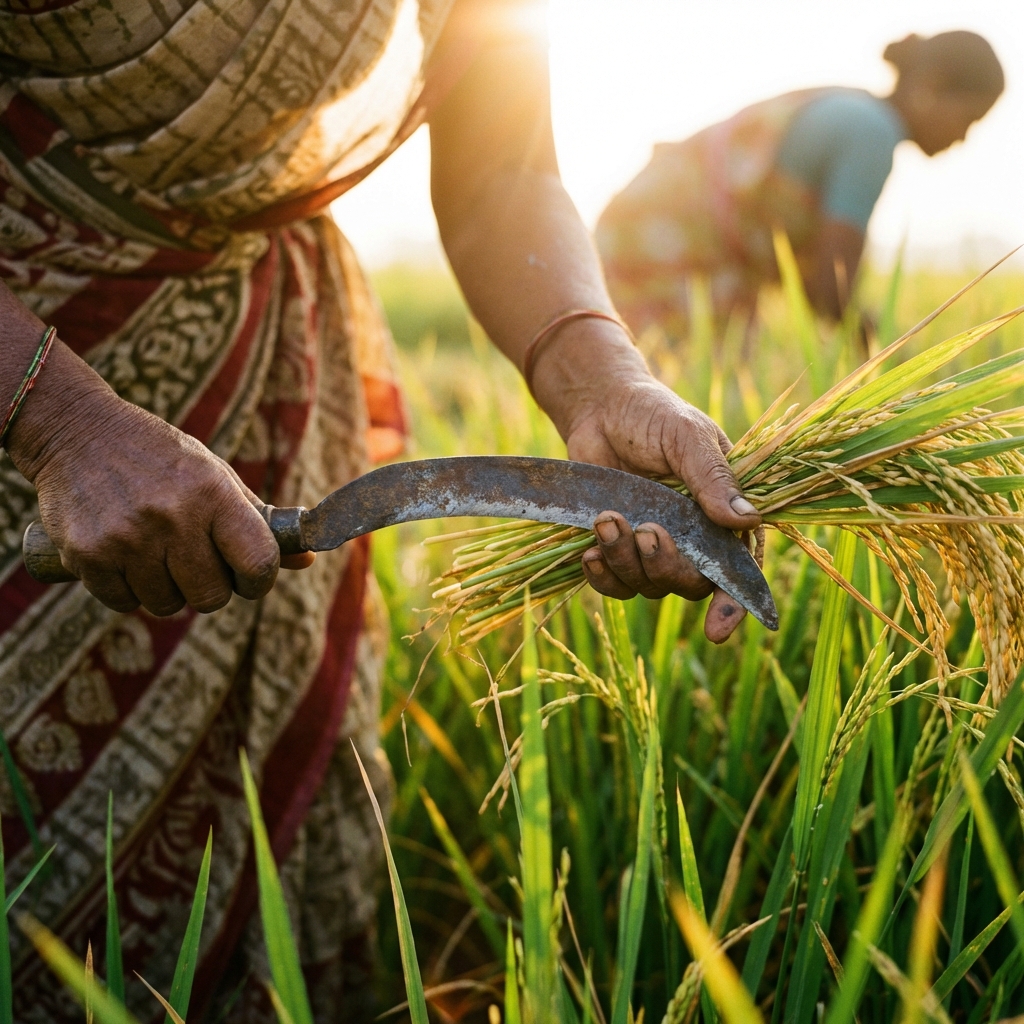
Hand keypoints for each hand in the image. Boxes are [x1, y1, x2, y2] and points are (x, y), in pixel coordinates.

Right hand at [6, 341, 310, 615]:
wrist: (76, 432)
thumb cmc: (160, 457)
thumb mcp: (215, 475)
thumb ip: (259, 520)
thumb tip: (307, 560)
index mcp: (213, 492)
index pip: (259, 562)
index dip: (259, 580)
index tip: (248, 576)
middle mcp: (172, 516)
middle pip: (211, 596)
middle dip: (208, 587)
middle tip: (194, 562)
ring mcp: (127, 537)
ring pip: (166, 605)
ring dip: (165, 590)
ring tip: (155, 553)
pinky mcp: (86, 554)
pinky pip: (123, 603)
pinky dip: (127, 590)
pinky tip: (123, 557)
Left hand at [538, 335, 759, 643]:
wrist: (600, 408)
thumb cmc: (653, 415)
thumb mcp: (687, 437)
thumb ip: (714, 479)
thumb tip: (748, 522)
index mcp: (724, 514)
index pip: (738, 571)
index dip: (732, 605)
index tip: (717, 631)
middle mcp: (694, 540)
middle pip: (690, 584)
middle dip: (666, 565)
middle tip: (646, 530)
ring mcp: (655, 547)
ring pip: (648, 586)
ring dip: (626, 562)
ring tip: (606, 519)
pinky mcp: (617, 549)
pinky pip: (614, 585)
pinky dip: (603, 575)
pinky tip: (590, 552)